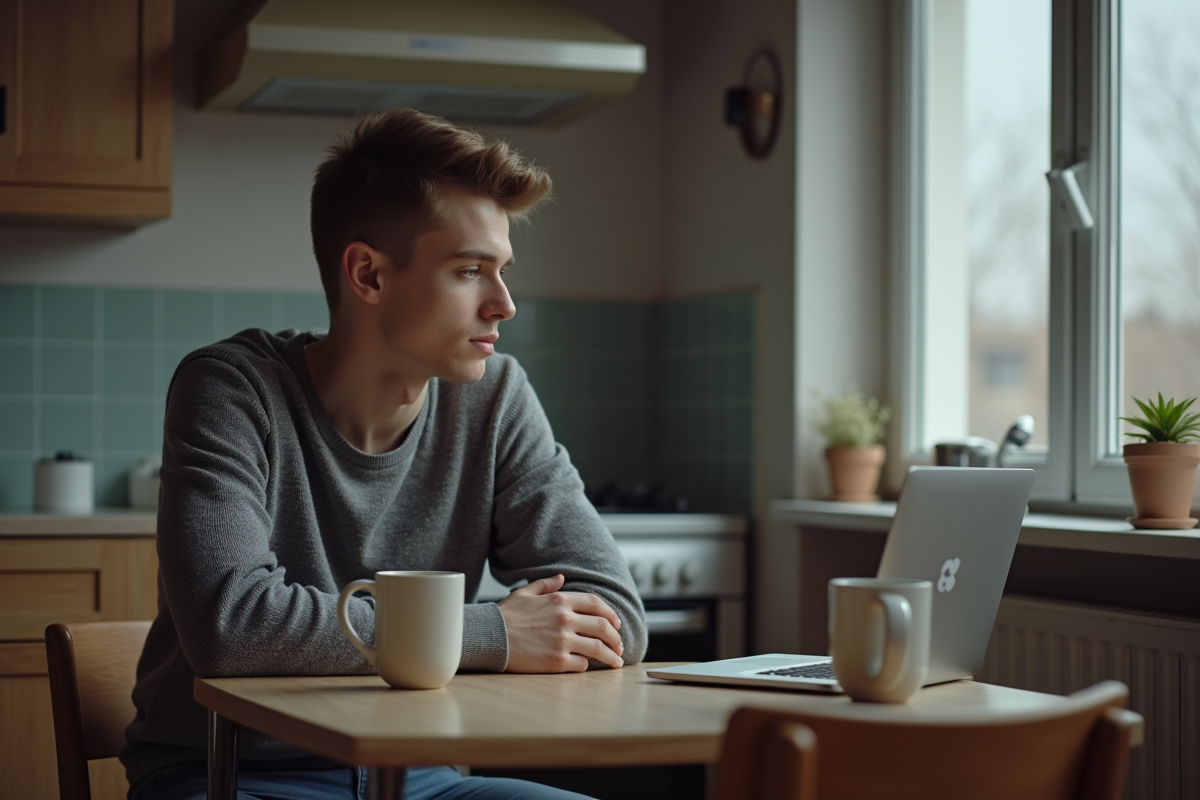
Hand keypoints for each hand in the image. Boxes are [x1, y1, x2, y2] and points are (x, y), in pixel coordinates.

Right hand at [497, 574, 624, 672]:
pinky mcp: (557, 660)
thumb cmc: (505, 616)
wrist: (489, 637)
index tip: (616, 624)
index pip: (596, 604)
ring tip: (616, 662)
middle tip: (620, 646)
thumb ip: (546, 585)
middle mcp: (565, 619)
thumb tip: (561, 577)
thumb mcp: (525, 593)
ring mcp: (562, 640)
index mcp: (560, 600)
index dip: (611, 614)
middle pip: (603, 627)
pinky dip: (587, 665)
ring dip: (611, 656)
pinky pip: (582, 664)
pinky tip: (588, 667)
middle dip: (616, 638)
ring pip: (598, 648)